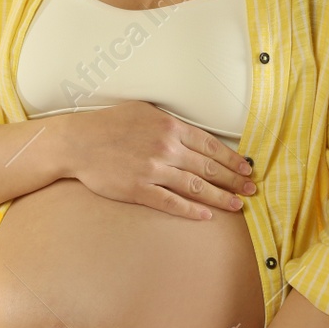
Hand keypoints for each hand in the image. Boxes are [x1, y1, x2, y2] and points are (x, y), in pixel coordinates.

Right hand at [60, 102, 256, 219]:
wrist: (77, 142)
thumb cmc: (109, 124)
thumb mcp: (144, 112)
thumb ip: (170, 123)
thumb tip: (193, 133)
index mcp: (170, 127)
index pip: (211, 145)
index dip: (232, 159)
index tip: (246, 168)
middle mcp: (167, 148)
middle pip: (209, 168)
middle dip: (234, 180)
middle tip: (251, 189)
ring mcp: (154, 170)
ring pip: (196, 187)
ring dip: (221, 198)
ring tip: (237, 205)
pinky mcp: (140, 189)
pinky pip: (172, 202)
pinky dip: (192, 210)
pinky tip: (207, 216)